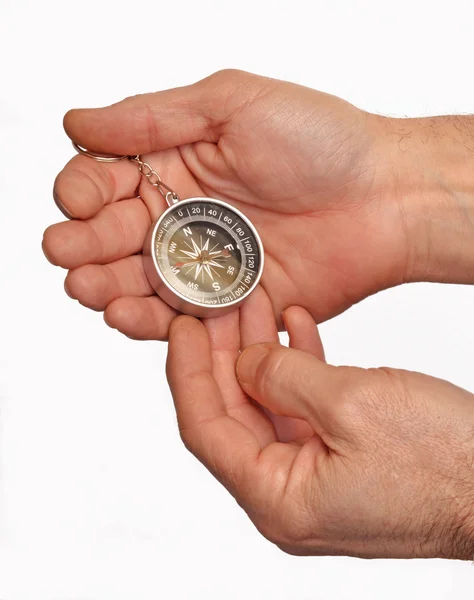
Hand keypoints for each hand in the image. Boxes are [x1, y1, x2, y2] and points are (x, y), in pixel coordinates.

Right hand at [41, 70, 473, 338]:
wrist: (384, 199)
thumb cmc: (322, 142)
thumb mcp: (233, 103)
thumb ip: (153, 118)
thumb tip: (79, 122)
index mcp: (174, 165)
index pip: (104, 181)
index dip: (83, 192)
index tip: (84, 198)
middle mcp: (181, 217)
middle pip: (109, 236)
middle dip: (81, 244)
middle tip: (68, 251)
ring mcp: (202, 265)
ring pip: (134, 281)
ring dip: (101, 286)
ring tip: (86, 287)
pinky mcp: (226, 305)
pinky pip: (176, 318)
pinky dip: (146, 319)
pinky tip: (123, 312)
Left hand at [167, 294, 473, 558]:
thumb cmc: (442, 462)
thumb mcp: (351, 404)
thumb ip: (284, 377)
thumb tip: (246, 361)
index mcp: (278, 498)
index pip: (206, 430)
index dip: (188, 373)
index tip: (181, 327)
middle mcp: (288, 495)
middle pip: (233, 415)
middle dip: (224, 354)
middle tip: (216, 306)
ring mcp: (314, 477)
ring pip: (267, 406)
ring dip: (262, 354)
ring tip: (254, 303)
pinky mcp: (340, 458)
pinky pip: (302, 409)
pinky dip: (298, 366)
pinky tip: (297, 326)